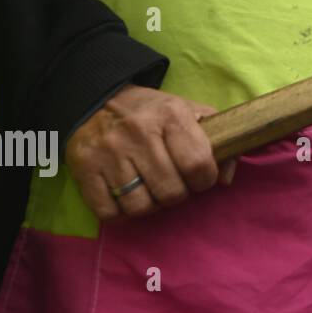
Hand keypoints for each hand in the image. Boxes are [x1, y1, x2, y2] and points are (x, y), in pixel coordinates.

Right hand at [65, 85, 235, 220]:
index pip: (197, 163)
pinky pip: (109, 213)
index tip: (201, 178)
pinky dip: (121, 213)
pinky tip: (126, 197)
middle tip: (174, 185)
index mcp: (170, 115)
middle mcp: (139, 132)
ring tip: (150, 190)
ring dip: (150, 205)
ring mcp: (109, 152)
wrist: (98, 99)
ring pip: (140, 206)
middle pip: (170, 191)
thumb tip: (226, 179)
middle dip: (178, 195)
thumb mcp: (189, 112)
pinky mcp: (84, 169)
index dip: (205, 180)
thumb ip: (218, 140)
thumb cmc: (152, 112)